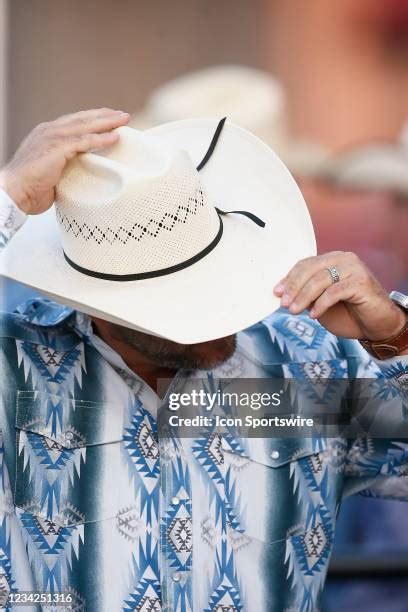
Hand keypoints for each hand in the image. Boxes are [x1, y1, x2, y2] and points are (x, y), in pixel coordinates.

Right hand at [0, 108, 129, 214]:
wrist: (14, 192)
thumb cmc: (30, 187)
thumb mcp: (51, 171)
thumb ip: (64, 165)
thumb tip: (80, 171)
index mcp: (47, 134)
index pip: (74, 122)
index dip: (93, 119)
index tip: (110, 118)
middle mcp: (50, 131)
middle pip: (83, 119)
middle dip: (104, 116)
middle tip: (123, 115)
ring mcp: (53, 137)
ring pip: (86, 126)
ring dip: (107, 122)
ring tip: (124, 120)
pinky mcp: (57, 148)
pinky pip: (84, 141)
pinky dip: (101, 138)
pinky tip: (115, 136)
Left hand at [273, 251, 405, 341]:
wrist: (377, 324)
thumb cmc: (350, 313)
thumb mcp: (321, 303)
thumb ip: (307, 295)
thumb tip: (284, 296)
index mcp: (333, 260)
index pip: (306, 264)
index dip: (289, 278)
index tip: (276, 292)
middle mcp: (344, 259)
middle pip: (311, 269)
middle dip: (294, 287)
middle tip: (283, 302)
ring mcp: (354, 269)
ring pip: (320, 279)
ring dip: (304, 296)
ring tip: (294, 310)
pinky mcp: (361, 282)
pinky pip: (334, 291)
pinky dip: (321, 303)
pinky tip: (314, 314)